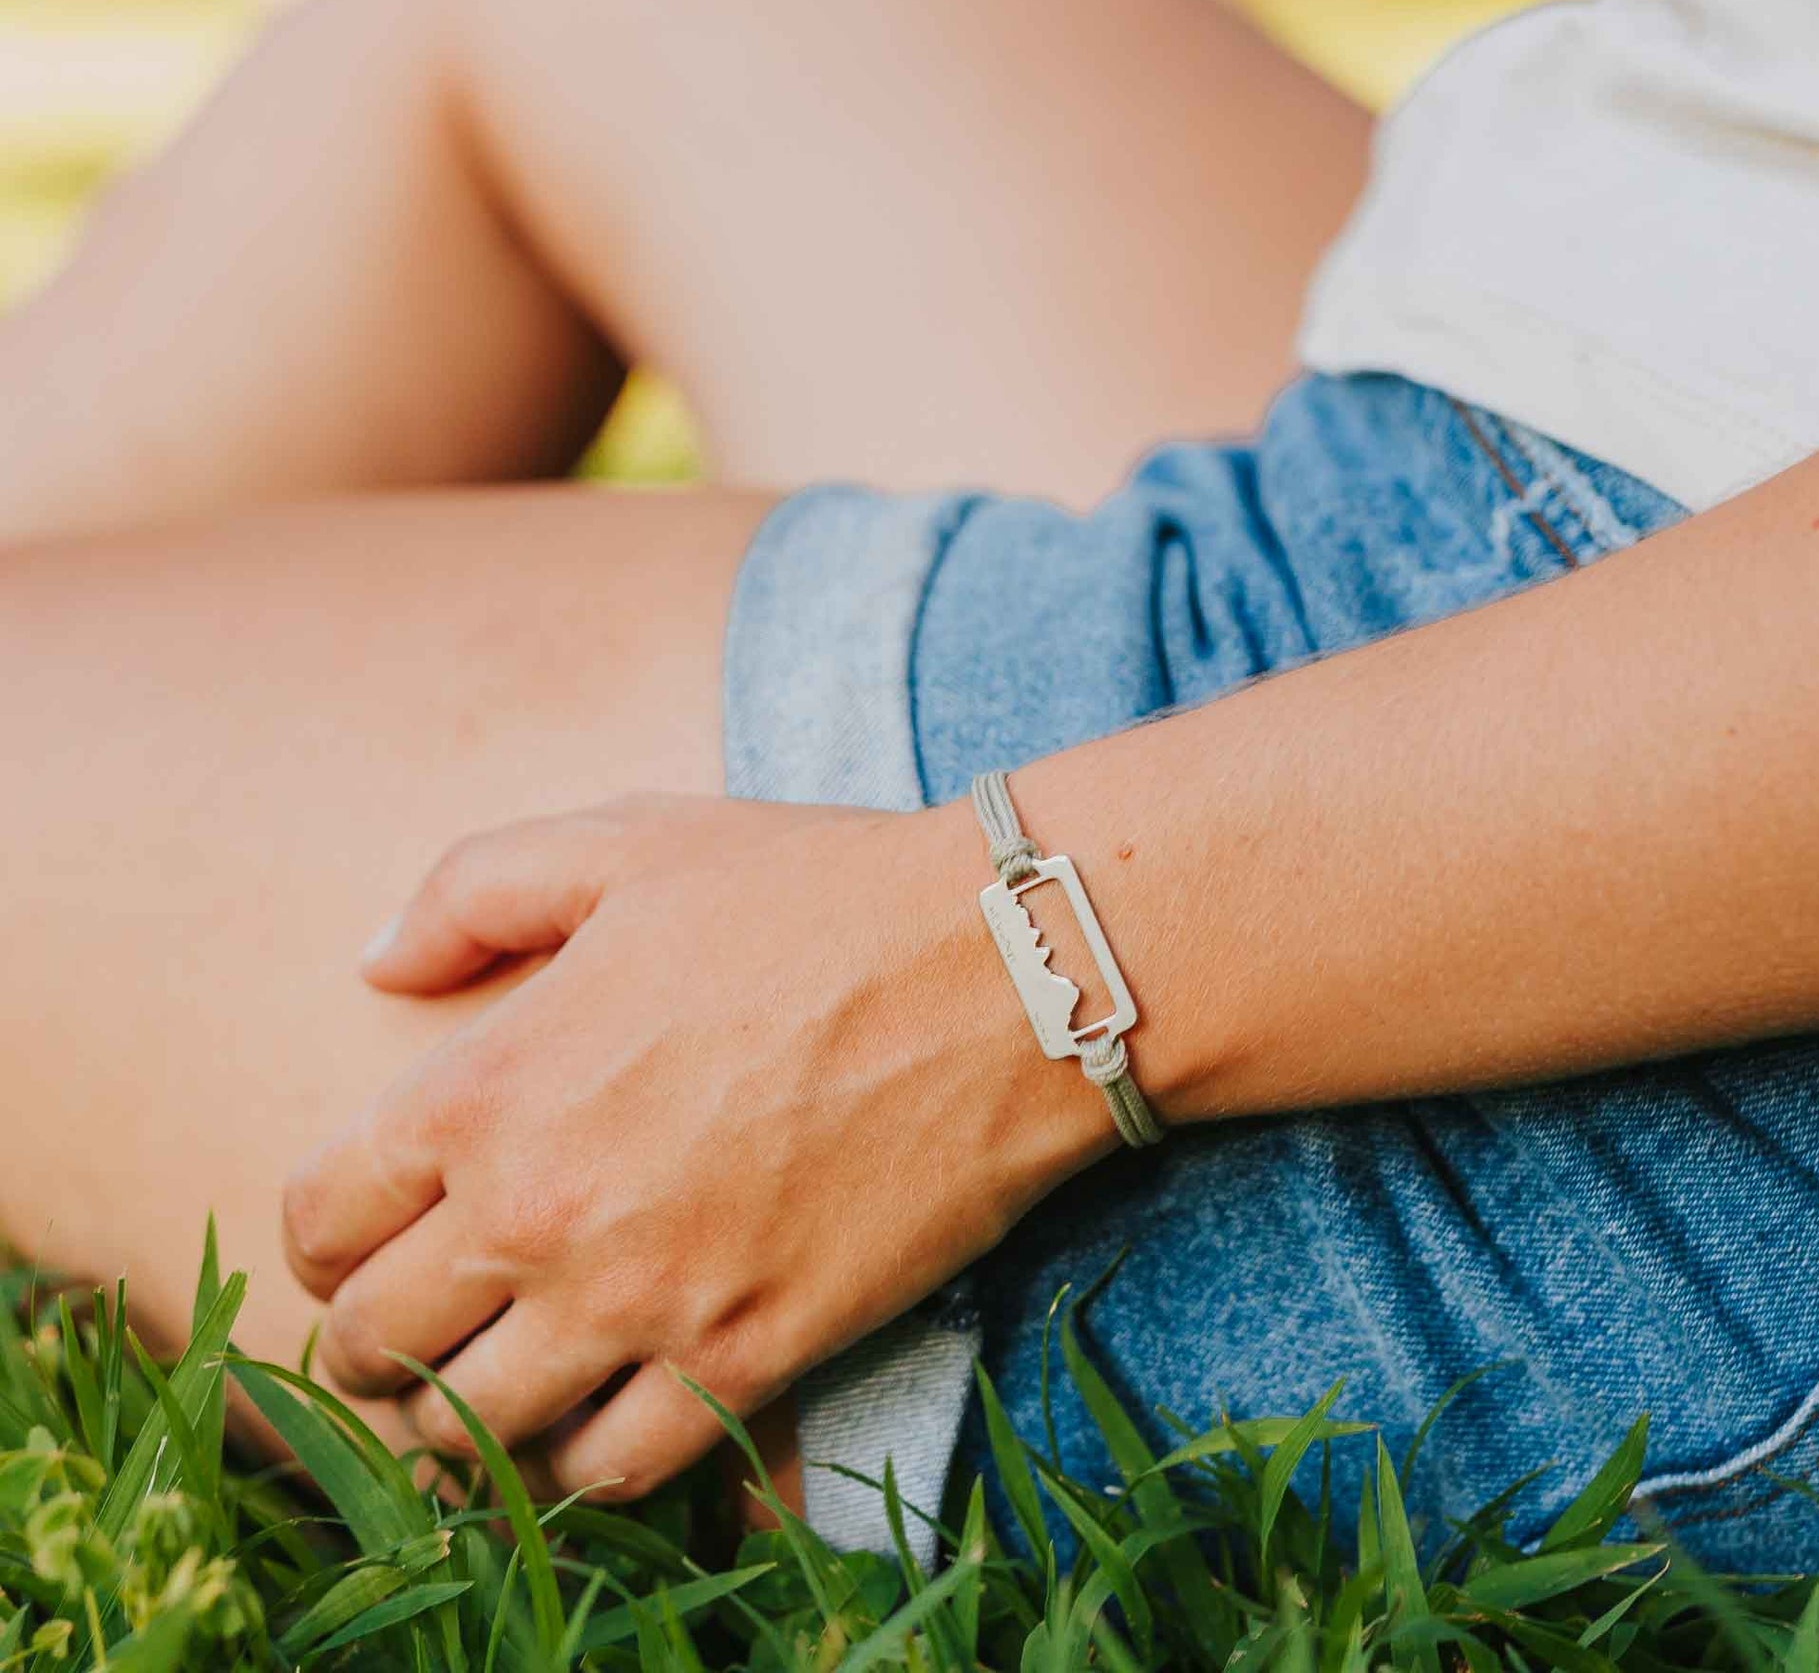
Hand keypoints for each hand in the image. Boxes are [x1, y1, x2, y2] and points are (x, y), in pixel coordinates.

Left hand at [281, 793, 1106, 1499]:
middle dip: (369, 1347)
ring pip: (476, 1431)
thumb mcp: (628, 842)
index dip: (322, 1240)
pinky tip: (589, 1428)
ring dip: (455, 1425)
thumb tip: (374, 964)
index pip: (325, 1217)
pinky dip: (579, 1469)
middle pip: (376, 1344)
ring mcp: (643, 1299)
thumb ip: (472, 892)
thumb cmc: (814, 894)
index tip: (358, 1244)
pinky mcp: (748, 1357)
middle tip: (407, 1334)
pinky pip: (614, 1472)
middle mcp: (538, 1212)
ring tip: (482, 1396)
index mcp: (487, 1085)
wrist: (999, 972)